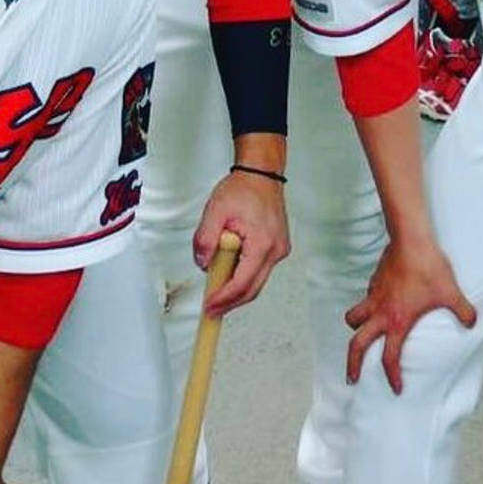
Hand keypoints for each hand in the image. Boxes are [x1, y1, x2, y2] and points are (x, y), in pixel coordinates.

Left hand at [192, 163, 290, 314]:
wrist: (261, 174)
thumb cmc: (244, 188)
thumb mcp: (215, 211)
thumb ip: (206, 239)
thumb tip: (204, 263)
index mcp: (262, 243)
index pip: (242, 283)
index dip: (224, 299)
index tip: (209, 306)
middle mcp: (276, 250)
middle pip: (252, 290)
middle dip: (230, 303)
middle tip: (211, 309)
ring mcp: (279, 250)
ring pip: (256, 282)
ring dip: (236, 289)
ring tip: (216, 289)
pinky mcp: (278, 248)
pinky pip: (259, 271)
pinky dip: (244, 276)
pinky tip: (229, 274)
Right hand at [345, 235, 475, 393]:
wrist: (411, 239)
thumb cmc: (429, 268)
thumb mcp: (450, 293)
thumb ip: (463, 311)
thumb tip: (473, 322)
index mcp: (397, 322)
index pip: (390, 358)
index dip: (392, 376)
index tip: (396, 388)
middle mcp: (380, 313)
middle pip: (357, 345)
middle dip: (352, 364)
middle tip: (351, 378)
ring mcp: (374, 296)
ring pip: (353, 318)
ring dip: (355, 328)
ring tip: (360, 334)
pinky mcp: (374, 281)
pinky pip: (364, 299)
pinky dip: (367, 305)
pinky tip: (378, 303)